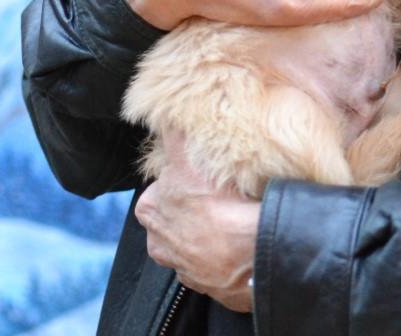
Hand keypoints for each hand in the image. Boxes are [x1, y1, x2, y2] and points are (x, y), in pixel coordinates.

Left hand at [135, 132, 259, 312]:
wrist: (251, 251)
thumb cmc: (216, 203)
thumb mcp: (187, 157)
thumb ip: (171, 133)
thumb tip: (161, 113)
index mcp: (149, 211)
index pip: (158, 189)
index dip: (179, 178)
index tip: (198, 175)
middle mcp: (160, 244)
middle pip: (172, 218)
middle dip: (189, 209)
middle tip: (215, 196)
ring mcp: (184, 269)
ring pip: (191, 244)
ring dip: (206, 234)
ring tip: (229, 219)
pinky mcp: (210, 287)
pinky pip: (213, 267)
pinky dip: (223, 257)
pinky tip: (237, 242)